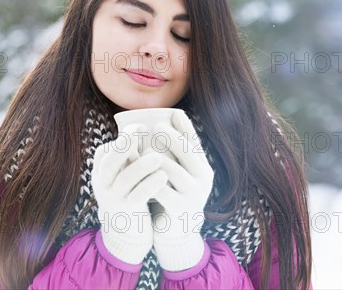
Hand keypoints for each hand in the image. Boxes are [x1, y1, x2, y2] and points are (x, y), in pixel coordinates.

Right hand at [91, 123, 167, 263]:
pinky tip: (163, 176)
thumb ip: (129, 156)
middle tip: (142, 130)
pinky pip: (137, 196)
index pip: (105, 151)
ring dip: (141, 165)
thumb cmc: (129, 195)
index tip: (139, 126)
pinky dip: (149, 184)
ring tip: (158, 157)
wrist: (127, 234)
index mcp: (101, 173)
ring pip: (125, 179)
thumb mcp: (123, 176)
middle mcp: (103, 185)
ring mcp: (113, 199)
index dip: (122, 138)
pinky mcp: (127, 212)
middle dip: (125, 144)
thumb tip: (143, 126)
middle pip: (110, 162)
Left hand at [149, 110, 213, 270]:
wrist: (177, 230)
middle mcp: (203, 180)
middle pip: (187, 152)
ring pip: (172, 170)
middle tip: (157, 126)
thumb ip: (177, 154)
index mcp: (203, 168)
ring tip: (142, 150)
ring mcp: (194, 194)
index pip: (196, 144)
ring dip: (155, 158)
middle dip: (172, 137)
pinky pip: (161, 190)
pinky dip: (148, 180)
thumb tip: (168, 121)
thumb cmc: (174, 194)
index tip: (174, 113)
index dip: (186, 128)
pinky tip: (138, 175)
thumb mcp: (181, 173)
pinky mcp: (180, 208)